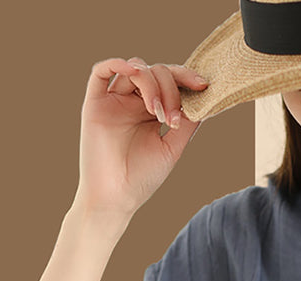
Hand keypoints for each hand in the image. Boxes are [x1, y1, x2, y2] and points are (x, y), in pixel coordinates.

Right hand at [72, 57, 207, 220]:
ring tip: (159, 114)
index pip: (170, 82)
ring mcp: (115, 101)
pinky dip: (117, 64)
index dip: (186, 77)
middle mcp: (133, 102)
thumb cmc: (143, 178)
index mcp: (152, 111)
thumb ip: (188, 123)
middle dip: (170, 89)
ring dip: (152, 85)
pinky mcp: (96, 103)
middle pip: (156, 72)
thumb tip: (204, 99)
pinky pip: (101, 72)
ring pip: (135, 69)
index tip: (203, 84)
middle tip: (173, 118)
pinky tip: (133, 71)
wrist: (116, 197)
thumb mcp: (172, 148)